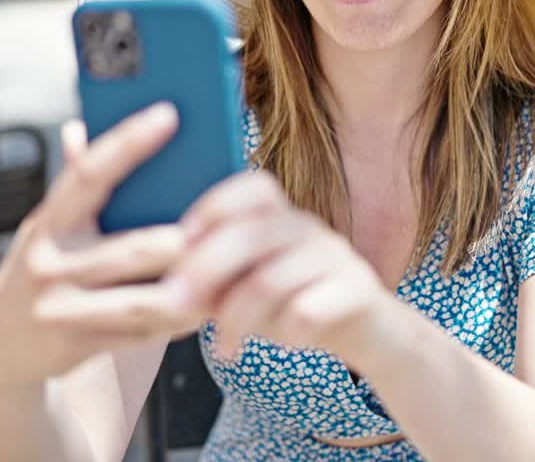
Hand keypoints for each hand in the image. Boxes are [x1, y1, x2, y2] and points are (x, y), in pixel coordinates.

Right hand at [0, 103, 199, 393]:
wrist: (0, 344)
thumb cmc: (43, 266)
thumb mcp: (47, 225)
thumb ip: (72, 183)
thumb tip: (78, 128)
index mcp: (46, 223)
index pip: (87, 175)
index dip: (127, 144)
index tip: (168, 115)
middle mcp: (47, 265)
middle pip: (124, 250)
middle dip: (172, 241)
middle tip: (217, 226)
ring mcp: (59, 311)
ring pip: (137, 302)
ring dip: (185, 290)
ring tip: (224, 272)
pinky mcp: (76, 349)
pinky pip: (139, 336)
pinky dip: (177, 322)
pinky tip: (207, 306)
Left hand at [165, 172, 394, 363]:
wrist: (374, 334)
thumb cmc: (299, 305)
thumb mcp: (254, 285)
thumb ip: (217, 277)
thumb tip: (161, 278)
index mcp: (284, 219)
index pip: (252, 189)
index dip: (213, 207)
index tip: (181, 239)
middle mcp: (311, 230)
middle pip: (253, 233)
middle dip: (206, 269)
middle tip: (176, 304)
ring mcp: (338, 259)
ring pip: (273, 279)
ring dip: (237, 317)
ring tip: (224, 345)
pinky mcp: (359, 294)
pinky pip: (309, 310)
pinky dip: (288, 332)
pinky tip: (285, 343)